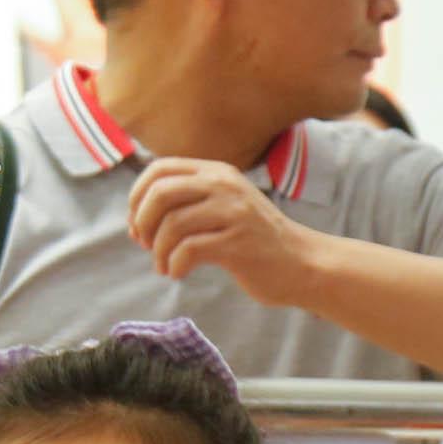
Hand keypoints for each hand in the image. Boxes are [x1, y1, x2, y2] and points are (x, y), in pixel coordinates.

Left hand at [127, 158, 323, 303]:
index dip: (137, 196)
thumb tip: (142, 210)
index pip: (159, 170)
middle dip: (143, 222)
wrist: (304, 264)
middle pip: (160, 193)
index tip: (138, 224)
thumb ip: (193, 198)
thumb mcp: (227, 205)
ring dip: (159, 251)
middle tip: (146, 245)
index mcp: (217, 172)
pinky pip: (188, 250)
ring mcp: (233, 213)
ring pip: (172, 224)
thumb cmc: (259, 241)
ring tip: (164, 266)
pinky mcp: (238, 243)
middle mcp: (224, 186)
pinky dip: (174, 265)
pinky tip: (178, 273)